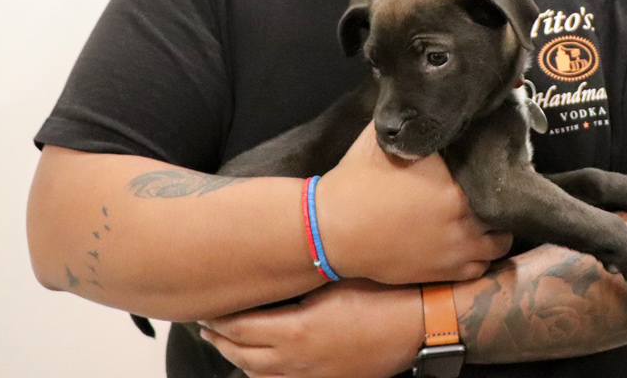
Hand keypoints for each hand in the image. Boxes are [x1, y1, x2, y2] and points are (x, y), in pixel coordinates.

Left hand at [200, 280, 423, 377]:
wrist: (420, 323)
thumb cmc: (384, 294)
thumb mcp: (336, 276)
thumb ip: (300, 275)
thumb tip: (274, 260)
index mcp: (296, 330)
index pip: (240, 327)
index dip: (218, 318)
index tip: (206, 305)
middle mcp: (298, 359)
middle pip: (243, 354)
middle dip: (220, 339)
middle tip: (206, 323)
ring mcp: (314, 374)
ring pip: (260, 375)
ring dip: (238, 359)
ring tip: (227, 343)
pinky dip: (264, 375)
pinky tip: (262, 364)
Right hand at [318, 125, 511, 283]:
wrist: (333, 230)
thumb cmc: (355, 181)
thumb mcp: (380, 139)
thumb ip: (408, 122)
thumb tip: (418, 96)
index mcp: (453, 181)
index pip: (492, 168)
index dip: (495, 160)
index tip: (489, 156)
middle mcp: (463, 216)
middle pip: (503, 203)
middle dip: (498, 192)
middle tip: (490, 184)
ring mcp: (458, 248)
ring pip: (501, 239)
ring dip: (496, 226)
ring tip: (485, 214)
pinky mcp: (447, 272)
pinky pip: (482, 265)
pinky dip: (482, 254)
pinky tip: (472, 241)